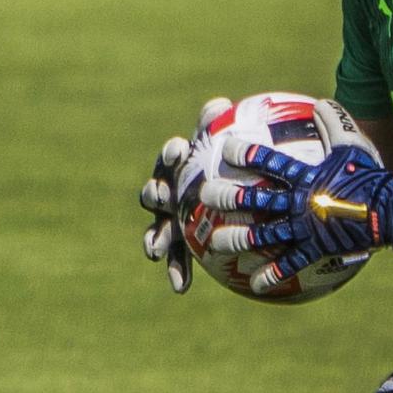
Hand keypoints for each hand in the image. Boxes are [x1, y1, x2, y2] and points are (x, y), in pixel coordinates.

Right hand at [139, 96, 231, 293]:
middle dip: (156, 193)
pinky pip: (177, 258)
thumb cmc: (232, 172)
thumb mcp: (229, 148)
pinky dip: (177, 271)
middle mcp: (170, 192)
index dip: (172, 153)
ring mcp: (172, 220)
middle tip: (163, 196)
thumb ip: (222, 128)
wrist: (237, 199)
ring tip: (155, 250)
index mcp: (180, 168)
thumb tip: (220, 104)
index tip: (179, 150)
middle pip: (155, 191)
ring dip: (156, 238)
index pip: (172, 157)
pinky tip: (181, 288)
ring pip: (159, 228)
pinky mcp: (181, 246)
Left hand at [204, 137, 392, 293]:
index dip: (245, 154)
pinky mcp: (315, 250)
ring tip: (215, 243)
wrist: (392, 213)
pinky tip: (253, 285)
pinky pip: (288, 266)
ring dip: (237, 240)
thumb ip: (335, 123)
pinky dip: (270, 276)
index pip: (268, 163)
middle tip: (202, 196)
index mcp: (304, 177)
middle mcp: (298, 203)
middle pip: (254, 201)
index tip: (224, 148)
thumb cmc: (372, 177)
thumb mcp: (355, 145)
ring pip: (263, 236)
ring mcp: (304, 229)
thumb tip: (320, 102)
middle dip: (224, 198)